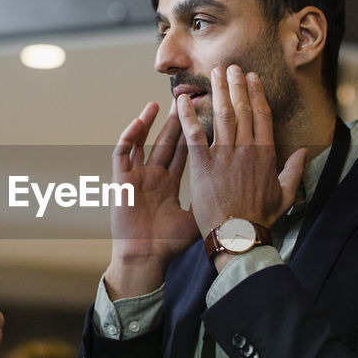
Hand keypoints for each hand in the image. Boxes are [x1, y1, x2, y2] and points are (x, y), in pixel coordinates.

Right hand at [103, 101, 199, 297]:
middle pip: (168, 141)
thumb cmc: (169, 243)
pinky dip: (130, 135)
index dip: (195, 132)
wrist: (145, 259)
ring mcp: (137, 177)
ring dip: (152, 122)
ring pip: (144, 141)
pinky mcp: (121, 180)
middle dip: (178, 120)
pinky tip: (140, 120)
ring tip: (163, 102)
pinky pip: (123, 152)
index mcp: (170, 184)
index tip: (207, 114)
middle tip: (189, 97)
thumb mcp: (195, 218)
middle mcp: (154, 176)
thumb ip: (210, 199)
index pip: (187, 151)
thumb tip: (237, 188)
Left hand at [177, 65, 304, 242]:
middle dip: (237, 85)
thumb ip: (294, 171)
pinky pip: (194, 134)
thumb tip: (302, 152)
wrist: (239, 237)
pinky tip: (181, 100)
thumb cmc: (261, 220)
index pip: (262, 116)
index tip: (252, 78)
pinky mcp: (203, 165)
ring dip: (218, 91)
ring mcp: (224, 156)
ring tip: (214, 73)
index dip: (256, 94)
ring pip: (222, 115)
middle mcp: (246, 149)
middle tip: (231, 67)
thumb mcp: (284, 195)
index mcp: (265, 154)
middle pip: (242, 109)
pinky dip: (187, 116)